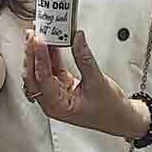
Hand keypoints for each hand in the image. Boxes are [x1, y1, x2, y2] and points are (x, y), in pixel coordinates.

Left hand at [23, 30, 147, 138]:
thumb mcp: (98, 82)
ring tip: (38, 33)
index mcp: (57, 106)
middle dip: (32, 53)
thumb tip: (77, 38)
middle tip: (33, 33)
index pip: (43, 79)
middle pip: (34, 75)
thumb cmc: (110, 110)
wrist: (120, 118)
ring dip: (38, 53)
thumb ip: (85, 58)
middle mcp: (51, 101)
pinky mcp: (60, 85)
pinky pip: (51, 68)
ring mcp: (54, 92)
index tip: (39, 41)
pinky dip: (49, 55)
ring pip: (40, 70)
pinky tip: (50, 42)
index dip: (39, 58)